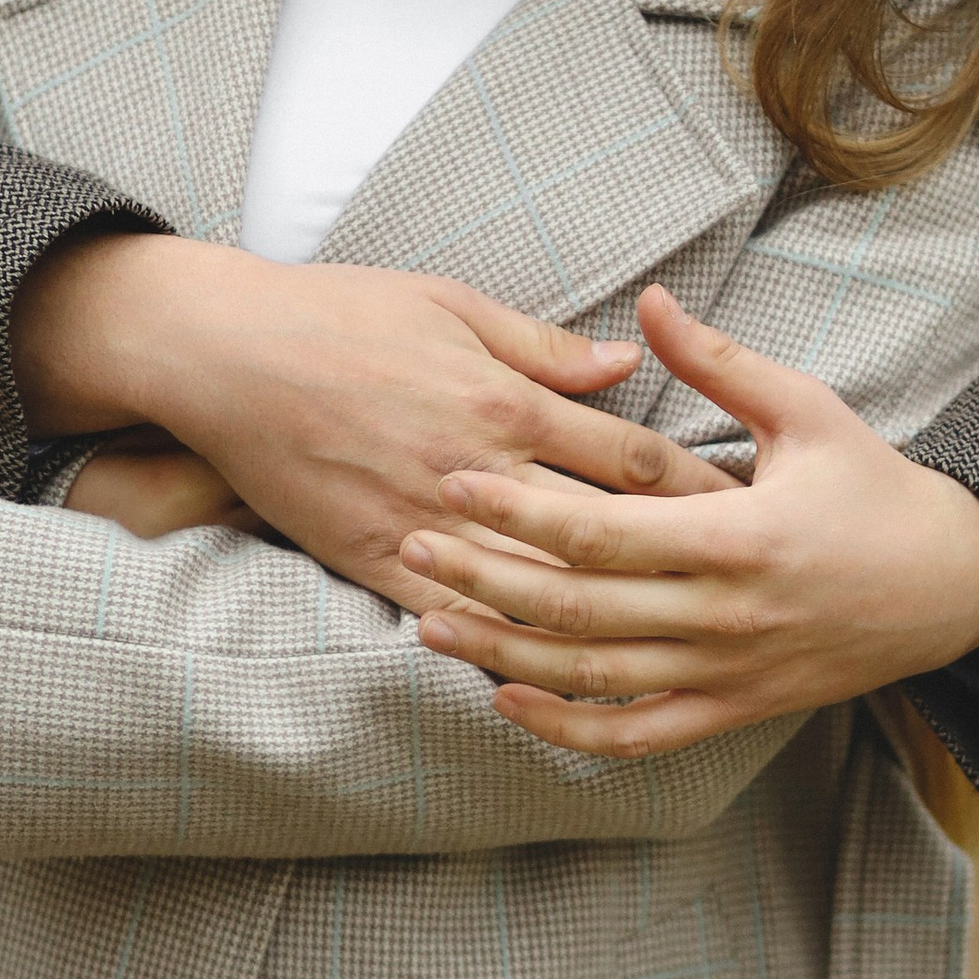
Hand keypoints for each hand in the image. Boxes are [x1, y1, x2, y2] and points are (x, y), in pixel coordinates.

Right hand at [12, 234, 718, 608]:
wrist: (226, 354)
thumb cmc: (341, 313)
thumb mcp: (452, 304)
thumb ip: (543, 346)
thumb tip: (627, 364)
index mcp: (507, 401)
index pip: (632, 460)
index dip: (701, 491)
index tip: (752, 513)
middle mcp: (477, 471)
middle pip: (602, 535)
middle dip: (676, 566)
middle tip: (741, 595)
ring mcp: (425, 524)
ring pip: (535, 592)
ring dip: (602, 619)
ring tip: (669, 644)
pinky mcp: (373, 560)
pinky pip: (452, 618)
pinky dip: (502, 647)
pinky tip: (551, 675)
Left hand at [402, 283, 978, 759]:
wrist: (954, 587)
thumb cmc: (874, 487)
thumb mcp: (808, 410)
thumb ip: (718, 362)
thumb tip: (648, 299)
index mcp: (740, 536)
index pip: (605, 531)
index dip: (520, 508)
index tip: (452, 479)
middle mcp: (727, 615)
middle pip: (579, 609)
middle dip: (483, 580)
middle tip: (411, 546)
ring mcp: (728, 673)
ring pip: (594, 678)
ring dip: (503, 655)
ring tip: (426, 624)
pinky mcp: (733, 711)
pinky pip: (637, 735)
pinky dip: (567, 729)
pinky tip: (506, 699)